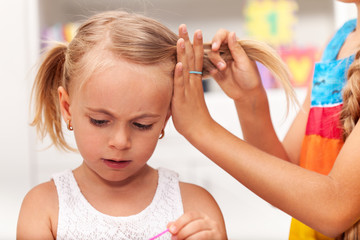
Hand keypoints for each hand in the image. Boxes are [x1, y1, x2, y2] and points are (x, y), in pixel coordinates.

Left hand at [167, 211, 223, 239]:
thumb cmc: (202, 236)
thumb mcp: (190, 229)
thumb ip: (181, 227)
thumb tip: (169, 226)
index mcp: (201, 216)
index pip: (190, 215)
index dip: (179, 222)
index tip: (171, 229)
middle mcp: (210, 222)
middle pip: (195, 224)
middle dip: (183, 232)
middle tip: (174, 238)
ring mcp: (215, 231)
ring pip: (202, 234)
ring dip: (189, 239)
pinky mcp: (219, 238)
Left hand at [171, 24, 213, 138]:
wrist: (201, 130)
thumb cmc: (193, 116)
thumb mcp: (189, 97)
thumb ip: (183, 87)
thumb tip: (175, 81)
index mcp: (194, 81)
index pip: (194, 58)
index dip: (193, 44)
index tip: (191, 32)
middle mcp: (192, 82)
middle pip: (191, 58)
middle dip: (188, 41)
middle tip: (186, 26)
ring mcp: (188, 90)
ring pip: (186, 68)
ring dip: (184, 52)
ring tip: (182, 38)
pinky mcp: (182, 99)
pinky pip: (181, 84)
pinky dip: (180, 73)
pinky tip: (179, 63)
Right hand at [208, 29, 262, 101]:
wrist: (247, 94)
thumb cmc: (250, 78)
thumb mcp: (244, 62)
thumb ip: (236, 49)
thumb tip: (231, 33)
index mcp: (236, 46)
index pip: (223, 35)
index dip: (217, 38)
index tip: (216, 47)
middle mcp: (226, 51)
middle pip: (213, 44)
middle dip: (215, 53)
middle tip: (221, 65)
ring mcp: (220, 61)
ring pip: (209, 55)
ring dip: (213, 62)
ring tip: (221, 70)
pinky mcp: (214, 71)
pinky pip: (206, 66)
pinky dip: (208, 68)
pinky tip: (214, 73)